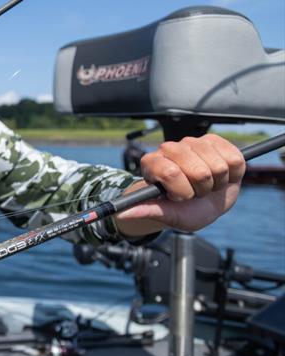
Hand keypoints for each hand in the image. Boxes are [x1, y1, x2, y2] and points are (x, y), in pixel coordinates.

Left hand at [115, 134, 245, 237]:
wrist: (203, 203)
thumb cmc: (182, 209)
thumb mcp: (166, 215)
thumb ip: (148, 211)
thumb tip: (122, 215)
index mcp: (152, 163)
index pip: (170, 173)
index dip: (182, 191)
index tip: (180, 198)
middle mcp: (170, 148)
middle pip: (198, 171)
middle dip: (201, 189)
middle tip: (195, 193)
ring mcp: (193, 142)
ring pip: (217, 166)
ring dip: (217, 183)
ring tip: (207, 185)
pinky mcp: (215, 141)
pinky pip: (234, 159)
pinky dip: (233, 175)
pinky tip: (221, 176)